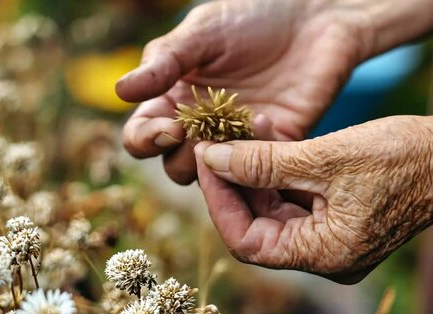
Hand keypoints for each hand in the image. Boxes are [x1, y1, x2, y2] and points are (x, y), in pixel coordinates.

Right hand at [116, 0, 368, 183]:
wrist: (312, 17)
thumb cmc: (251, 17)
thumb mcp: (203, 32)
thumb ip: (166, 61)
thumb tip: (120, 90)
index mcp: (174, 100)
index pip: (142, 136)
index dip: (146, 140)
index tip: (168, 127)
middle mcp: (202, 126)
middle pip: (174, 165)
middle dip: (179, 157)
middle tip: (196, 135)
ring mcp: (239, 140)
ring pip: (213, 177)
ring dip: (217, 163)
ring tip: (231, 130)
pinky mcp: (275, 146)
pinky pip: (258, 169)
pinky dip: (256, 152)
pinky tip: (265, 119)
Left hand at [194, 114, 432, 282]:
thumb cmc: (406, 158)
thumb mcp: (328, 158)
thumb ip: (265, 163)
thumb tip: (212, 159)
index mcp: (325, 255)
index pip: (247, 242)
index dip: (219, 201)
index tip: (206, 159)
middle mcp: (325, 255)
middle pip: (258, 225)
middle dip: (235, 181)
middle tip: (219, 140)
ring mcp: (333, 236)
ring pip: (274, 208)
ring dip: (256, 170)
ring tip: (248, 129)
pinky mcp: (339, 215)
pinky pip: (296, 197)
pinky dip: (279, 170)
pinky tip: (272, 136)